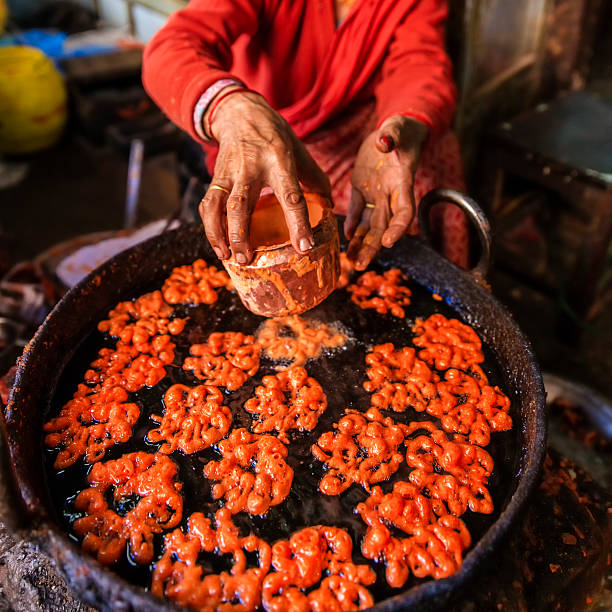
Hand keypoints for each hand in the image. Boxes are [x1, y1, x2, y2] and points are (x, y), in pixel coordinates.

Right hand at [199, 90, 329, 263]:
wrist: (240, 112)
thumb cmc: (275, 138)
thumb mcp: (300, 153)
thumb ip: (316, 180)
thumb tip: (330, 208)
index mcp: (279, 162)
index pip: (290, 197)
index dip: (298, 224)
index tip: (304, 248)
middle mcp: (251, 168)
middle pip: (242, 204)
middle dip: (242, 234)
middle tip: (247, 258)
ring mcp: (229, 173)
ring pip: (218, 206)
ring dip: (220, 233)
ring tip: (227, 256)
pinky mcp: (215, 178)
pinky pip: (208, 205)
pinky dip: (210, 227)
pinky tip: (219, 247)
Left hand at [344, 116, 427, 269]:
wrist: (393, 133)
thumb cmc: (400, 130)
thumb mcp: (397, 130)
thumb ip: (391, 136)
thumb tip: (383, 142)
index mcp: (402, 183)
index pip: (404, 211)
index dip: (398, 228)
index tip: (388, 242)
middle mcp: (390, 195)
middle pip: (383, 226)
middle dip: (372, 247)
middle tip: (360, 265)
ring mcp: (376, 195)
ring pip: (369, 225)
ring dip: (360, 244)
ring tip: (351, 262)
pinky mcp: (362, 190)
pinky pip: (357, 212)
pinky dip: (352, 225)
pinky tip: (344, 239)